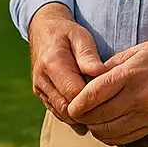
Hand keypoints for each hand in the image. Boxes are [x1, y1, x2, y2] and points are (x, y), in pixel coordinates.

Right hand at [27, 3, 105, 129]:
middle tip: (108, 104)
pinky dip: (74, 115)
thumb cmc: (67, 33)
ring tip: (100, 106)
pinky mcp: (41, 95)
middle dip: (89, 111)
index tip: (108, 92)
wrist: (44, 32)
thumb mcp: (81, 36)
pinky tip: (88, 108)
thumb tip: (100, 73)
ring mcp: (39, 89)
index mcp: (52, 63)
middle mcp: (42, 79)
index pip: (74, 94)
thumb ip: (88, 55)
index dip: (93, 98)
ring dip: (82, 115)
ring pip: (63, 115)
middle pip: (68, 109)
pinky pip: (58, 113)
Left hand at [66, 36, 147, 145]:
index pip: (93, 95)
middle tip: (78, 113)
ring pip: (110, 132)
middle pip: (98, 117)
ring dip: (96, 129)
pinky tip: (107, 129)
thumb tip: (89, 77)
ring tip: (91, 121)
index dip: (77, 104)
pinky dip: (112, 137)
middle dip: (83, 118)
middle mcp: (138, 98)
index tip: (71, 105)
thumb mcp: (137, 50)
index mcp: (130, 75)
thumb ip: (112, 66)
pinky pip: (127, 138)